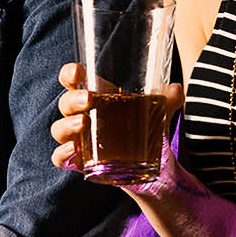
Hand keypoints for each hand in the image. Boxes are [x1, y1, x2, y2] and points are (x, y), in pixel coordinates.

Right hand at [48, 62, 184, 175]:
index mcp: (93, 97)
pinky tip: (72, 151)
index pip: (72, 80)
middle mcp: (79, 115)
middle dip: (73, 99)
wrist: (147, 165)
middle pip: (65, 104)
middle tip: (89, 99)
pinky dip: (63, 154)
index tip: (78, 71)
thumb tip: (176, 88)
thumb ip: (167, 100)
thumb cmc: (141, 129)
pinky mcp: (79, 161)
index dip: (69, 73)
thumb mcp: (156, 112)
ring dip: (67, 124)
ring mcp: (77, 139)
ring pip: (59, 129)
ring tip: (83, 122)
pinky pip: (60, 157)